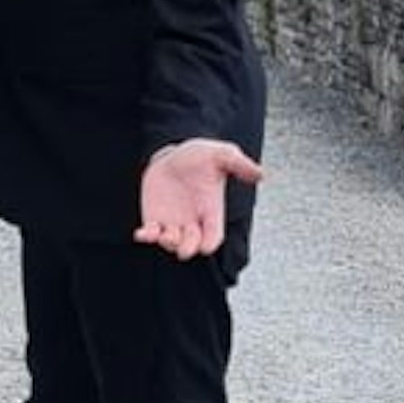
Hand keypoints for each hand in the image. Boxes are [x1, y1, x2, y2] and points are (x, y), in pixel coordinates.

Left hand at [134, 138, 264, 260]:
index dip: (210, 243)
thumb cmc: (199, 156)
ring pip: (171, 243)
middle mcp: (193, 222)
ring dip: (167, 242)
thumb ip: (239, 165)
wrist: (173, 154)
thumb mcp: (221, 155)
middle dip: (187, 248)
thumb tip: (262, 174)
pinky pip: (150, 234)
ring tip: (162, 234)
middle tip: (183, 248)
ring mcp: (173, 223)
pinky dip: (145, 237)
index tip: (206, 247)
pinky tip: (141, 234)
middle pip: (192, 245)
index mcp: (211, 211)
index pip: (214, 235)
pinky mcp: (154, 219)